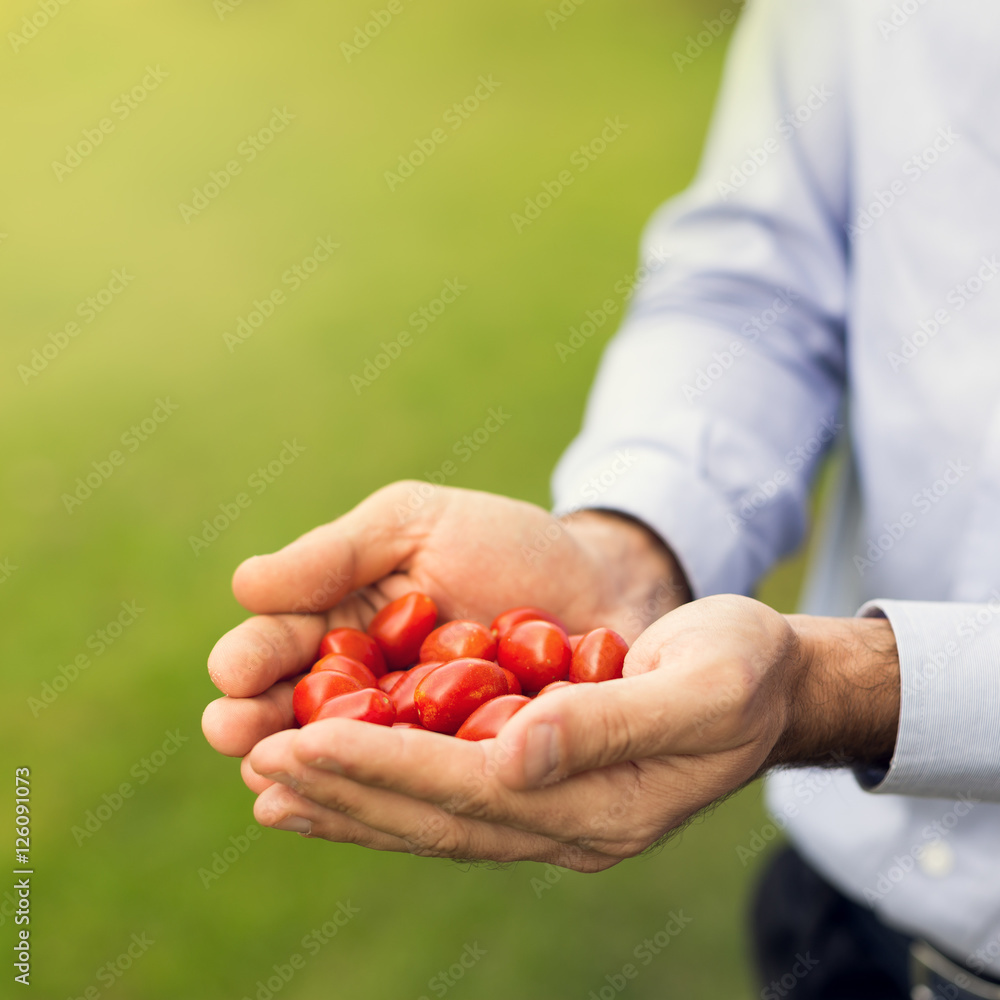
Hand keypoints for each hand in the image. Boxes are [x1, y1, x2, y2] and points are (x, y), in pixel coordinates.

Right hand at [202, 482, 687, 757]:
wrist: (600, 582)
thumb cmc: (504, 544)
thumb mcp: (416, 524)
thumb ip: (337, 553)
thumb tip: (244, 584)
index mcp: (342, 629)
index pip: (278, 648)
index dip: (250, 661)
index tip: (234, 672)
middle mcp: (364, 695)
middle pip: (295, 719)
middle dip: (260, 727)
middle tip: (238, 735)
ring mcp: (413, 744)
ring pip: (348, 767)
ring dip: (312, 772)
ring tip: (275, 779)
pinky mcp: (465, 780)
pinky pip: (420, 796)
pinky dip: (392, 799)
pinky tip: (362, 806)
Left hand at [242, 596, 898, 869]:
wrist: (770, 684)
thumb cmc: (743, 668)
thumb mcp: (699, 684)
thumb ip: (607, 722)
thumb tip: (512, 753)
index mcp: (604, 805)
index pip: (467, 790)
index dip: (379, 769)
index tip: (296, 745)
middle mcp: (568, 826)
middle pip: (435, 815)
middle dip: (344, 788)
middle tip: (255, 761)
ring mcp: (556, 817)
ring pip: (433, 818)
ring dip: (352, 801)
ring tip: (272, 784)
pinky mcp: (545, 791)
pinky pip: (451, 799)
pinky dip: (389, 789)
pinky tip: (341, 779)